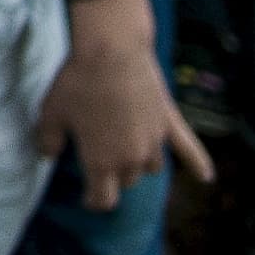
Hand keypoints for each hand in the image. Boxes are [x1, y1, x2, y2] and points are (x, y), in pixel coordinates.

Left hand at [33, 0, 212, 210]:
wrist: (111, 51)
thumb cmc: (77, 83)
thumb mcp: (50, 112)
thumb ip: (48, 140)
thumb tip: (47, 156)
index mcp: (102, 161)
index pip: (103, 199)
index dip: (94, 202)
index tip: (87, 200)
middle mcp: (133, 158)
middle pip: (127, 180)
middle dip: (113, 176)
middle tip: (99, 159)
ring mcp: (155, 141)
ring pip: (151, 166)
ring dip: (138, 163)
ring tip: (125, 152)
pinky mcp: (169, 122)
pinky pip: (189, 149)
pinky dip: (198, 163)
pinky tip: (206, 177)